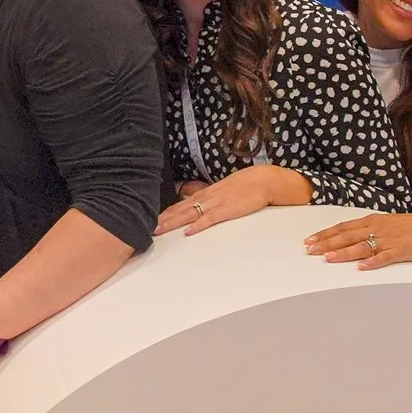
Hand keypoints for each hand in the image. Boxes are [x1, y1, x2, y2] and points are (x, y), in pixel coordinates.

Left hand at [155, 165, 308, 235]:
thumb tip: (195, 203)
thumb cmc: (244, 186)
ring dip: (173, 222)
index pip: (180, 204)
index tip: (151, 220)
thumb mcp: (222, 190)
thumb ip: (208, 198)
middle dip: (163, 219)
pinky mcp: (228, 210)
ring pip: (190, 214)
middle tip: (148, 228)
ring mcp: (216, 203)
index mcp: (205, 194)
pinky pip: (210, 219)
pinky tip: (188, 232)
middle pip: (180, 209)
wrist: (263, 180)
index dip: (165, 213)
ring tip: (159, 230)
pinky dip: (198, 225)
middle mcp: (207, 198)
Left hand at [304, 210, 411, 269]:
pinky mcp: (400, 250)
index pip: (342, 228)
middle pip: (347, 236)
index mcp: (370, 222)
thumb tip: (342, 236)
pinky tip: (362, 267)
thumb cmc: (405, 226)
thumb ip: (362, 230)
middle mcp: (375, 229)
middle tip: (310, 251)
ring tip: (329, 258)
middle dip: (327, 243)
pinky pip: (385, 257)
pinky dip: (373, 262)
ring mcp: (387, 240)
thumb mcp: (381, 223)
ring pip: (362, 246)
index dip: (324, 234)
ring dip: (344, 252)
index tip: (308, 241)